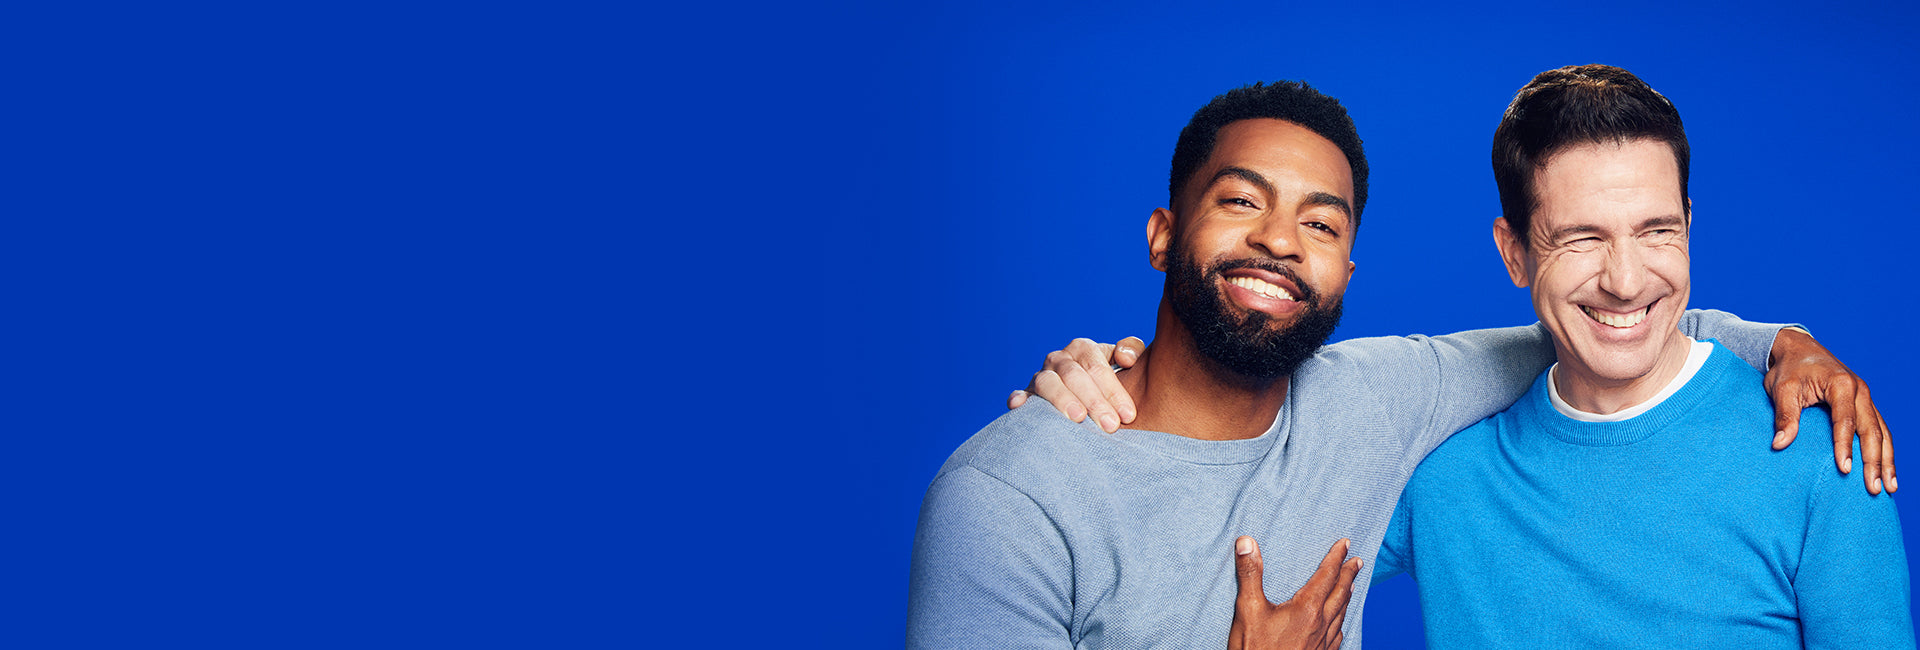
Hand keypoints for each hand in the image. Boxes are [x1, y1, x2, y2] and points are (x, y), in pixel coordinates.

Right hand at [1007, 336, 1145, 432]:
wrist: (1089, 392)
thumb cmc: (1110, 381)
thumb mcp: (1125, 361)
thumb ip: (1131, 349)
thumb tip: (1126, 358)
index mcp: (1082, 349)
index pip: (1097, 366)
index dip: (1114, 390)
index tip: (1128, 415)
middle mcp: (1059, 359)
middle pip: (1074, 376)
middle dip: (1094, 401)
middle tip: (1110, 425)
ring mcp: (1041, 376)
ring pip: (1047, 383)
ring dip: (1062, 399)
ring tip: (1078, 418)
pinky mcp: (1027, 395)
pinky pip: (1020, 394)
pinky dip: (1019, 398)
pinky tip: (1020, 406)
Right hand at [1227, 536, 1360, 649]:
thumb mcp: (1248, 610)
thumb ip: (1250, 575)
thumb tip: (1246, 543)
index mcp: (1306, 609)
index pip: (1327, 576)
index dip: (1336, 557)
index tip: (1346, 543)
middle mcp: (1321, 625)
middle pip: (1341, 593)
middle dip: (1349, 575)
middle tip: (1357, 561)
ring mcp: (1323, 643)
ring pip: (1342, 614)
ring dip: (1347, 596)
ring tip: (1351, 586)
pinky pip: (1337, 635)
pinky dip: (1341, 622)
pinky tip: (1338, 625)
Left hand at [1765, 328, 1895, 493]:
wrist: (1799, 349)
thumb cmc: (1788, 369)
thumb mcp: (1781, 389)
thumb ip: (1785, 415)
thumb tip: (1779, 444)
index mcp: (1841, 384)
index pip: (1846, 421)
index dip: (1845, 446)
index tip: (1845, 470)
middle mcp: (1860, 391)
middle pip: (1872, 430)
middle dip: (1875, 461)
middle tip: (1874, 488)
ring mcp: (1866, 397)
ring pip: (1882, 432)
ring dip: (1887, 460)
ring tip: (1889, 487)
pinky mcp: (1865, 404)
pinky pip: (1880, 429)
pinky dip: (1885, 450)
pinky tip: (1887, 470)